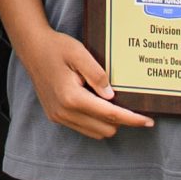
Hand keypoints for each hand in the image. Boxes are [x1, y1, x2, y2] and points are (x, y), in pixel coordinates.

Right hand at [22, 26, 154, 139]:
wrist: (32, 48)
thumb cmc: (56, 47)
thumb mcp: (79, 53)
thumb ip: (97, 74)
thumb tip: (112, 96)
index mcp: (72, 98)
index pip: (110, 115)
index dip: (132, 119)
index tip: (149, 122)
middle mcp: (64, 112)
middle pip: (105, 129)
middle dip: (121, 120)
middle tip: (130, 104)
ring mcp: (59, 116)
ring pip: (95, 132)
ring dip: (108, 122)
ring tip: (111, 101)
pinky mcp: (56, 116)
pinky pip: (83, 128)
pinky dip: (95, 121)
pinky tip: (98, 103)